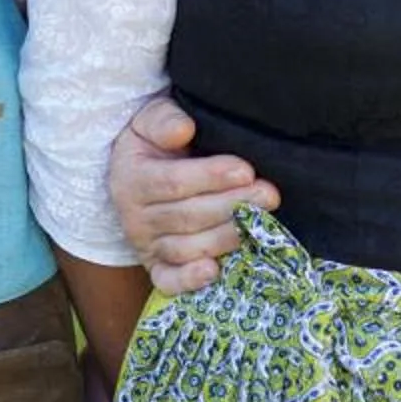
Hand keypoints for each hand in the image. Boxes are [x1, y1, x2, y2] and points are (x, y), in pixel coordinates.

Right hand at [108, 96, 273, 295]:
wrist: (138, 172)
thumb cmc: (154, 142)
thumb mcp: (151, 119)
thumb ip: (164, 119)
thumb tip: (183, 129)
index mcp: (132, 178)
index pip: (173, 182)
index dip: (211, 177)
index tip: (246, 170)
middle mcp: (135, 217)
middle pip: (187, 217)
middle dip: (232, 206)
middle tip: (268, 196)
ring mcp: (145, 246)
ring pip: (186, 248)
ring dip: (225, 238)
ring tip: (259, 225)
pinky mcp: (156, 268)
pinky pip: (168, 282)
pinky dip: (189, 281)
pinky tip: (215, 271)